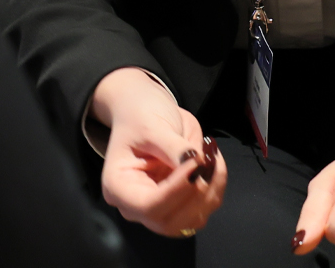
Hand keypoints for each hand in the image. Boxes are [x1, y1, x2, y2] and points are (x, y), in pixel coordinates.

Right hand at [91, 67, 226, 237]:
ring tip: (211, 154)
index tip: (196, 162)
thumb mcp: (152, 126)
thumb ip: (173, 147)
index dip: (177, 189)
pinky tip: (213, 161)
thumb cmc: (140, 117)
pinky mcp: (179, 206)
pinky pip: (204, 208)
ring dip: (211, 189)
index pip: (149, 206)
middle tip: (208, 158)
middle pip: (170, 221)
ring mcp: (159, 209)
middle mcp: (136, 207)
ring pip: (192, 219)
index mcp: (118, 188)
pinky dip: (216, 186)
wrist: (144, 113)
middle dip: (196, 192)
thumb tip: (198, 163)